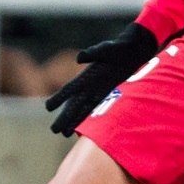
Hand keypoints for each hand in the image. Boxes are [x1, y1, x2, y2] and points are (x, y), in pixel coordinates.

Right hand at [44, 23, 158, 136]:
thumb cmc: (119, 48)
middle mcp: (90, 87)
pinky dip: (90, 120)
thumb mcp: (107, 49)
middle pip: (74, 105)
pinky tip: (86, 130)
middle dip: (64, 118)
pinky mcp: (111, 96)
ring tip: (65, 135)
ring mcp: (100, 92)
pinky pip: (98, 111)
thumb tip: (80, 58)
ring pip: (84, 110)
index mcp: (86, 76)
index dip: (59, 99)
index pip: (70, 90)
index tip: (48, 108)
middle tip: (55, 131)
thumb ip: (93, 53)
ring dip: (75, 122)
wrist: (134, 50)